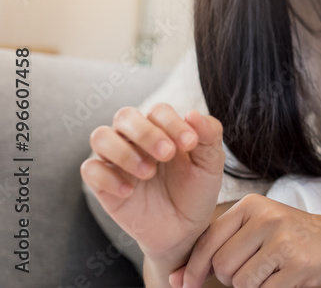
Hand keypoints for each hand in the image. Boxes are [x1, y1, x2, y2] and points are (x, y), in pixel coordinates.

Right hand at [81, 105, 225, 264]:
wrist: (184, 229)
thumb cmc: (196, 190)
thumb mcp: (210, 163)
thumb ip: (209, 135)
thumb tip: (193, 113)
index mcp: (162, 128)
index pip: (158, 111)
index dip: (172, 123)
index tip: (190, 143)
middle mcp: (135, 139)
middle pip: (125, 116)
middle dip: (146, 132)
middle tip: (167, 154)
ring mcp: (116, 160)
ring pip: (100, 137)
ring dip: (123, 151)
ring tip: (149, 173)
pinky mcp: (102, 184)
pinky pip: (90, 170)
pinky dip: (107, 177)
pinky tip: (129, 191)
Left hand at [171, 194, 320, 287]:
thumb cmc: (292, 237)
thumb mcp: (258, 228)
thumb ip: (220, 247)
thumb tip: (176, 279)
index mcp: (253, 205)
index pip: (208, 240)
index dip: (193, 268)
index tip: (184, 284)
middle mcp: (268, 218)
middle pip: (222, 266)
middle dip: (231, 278)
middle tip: (255, 271)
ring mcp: (284, 242)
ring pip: (241, 282)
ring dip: (252, 287)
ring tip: (272, 273)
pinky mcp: (298, 266)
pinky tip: (285, 279)